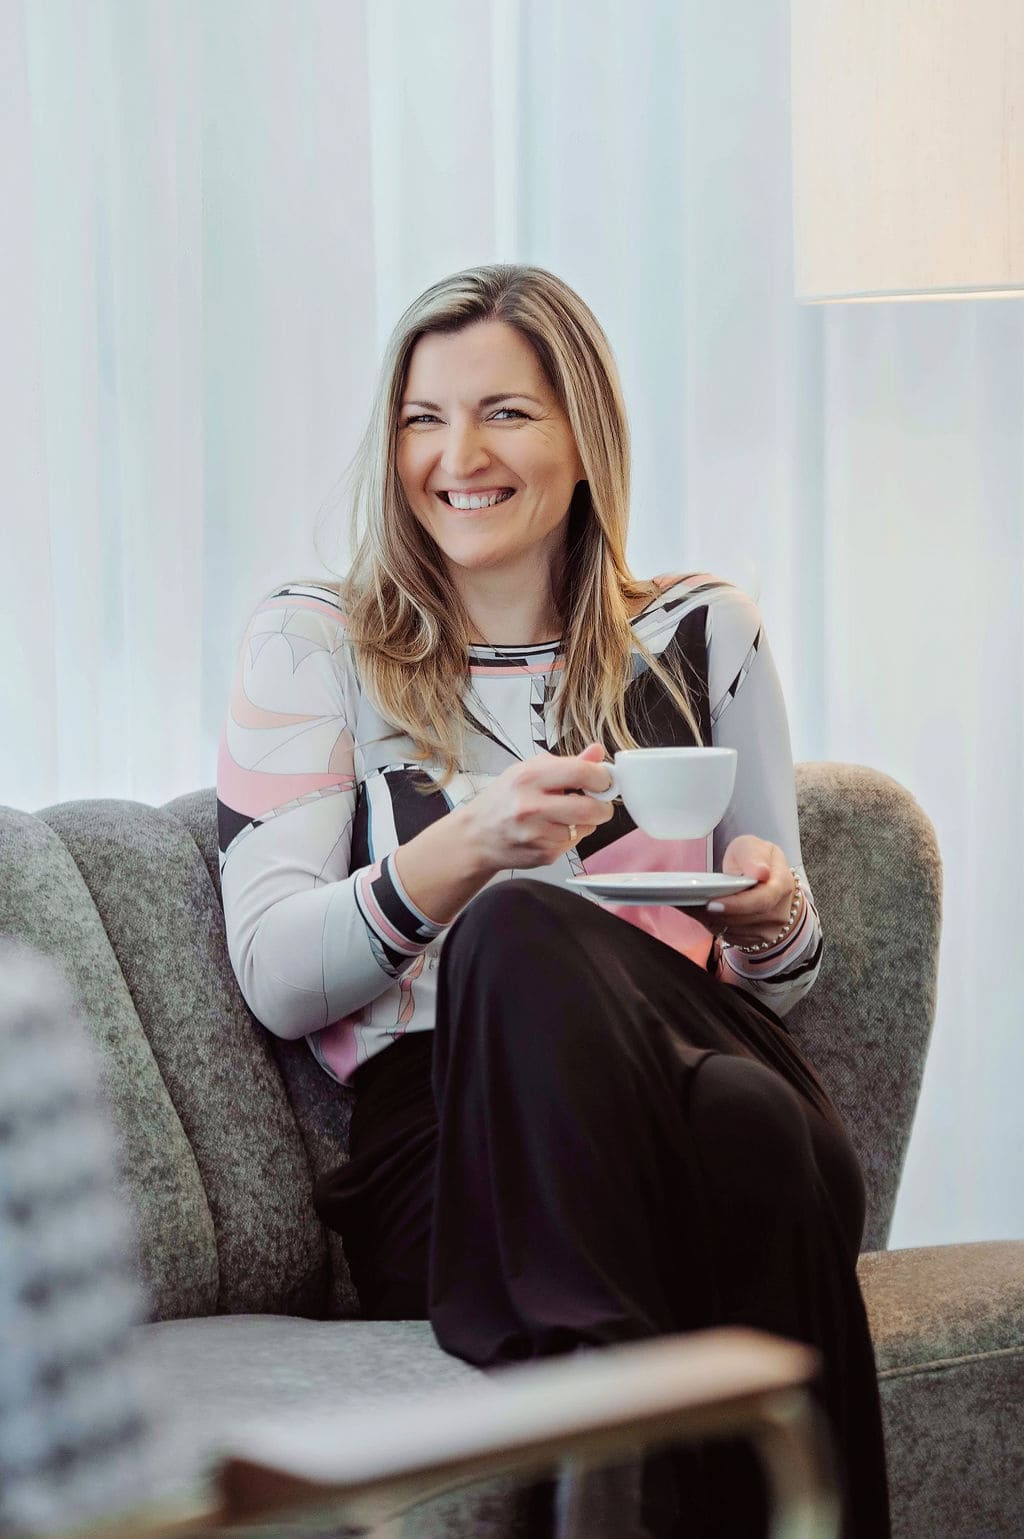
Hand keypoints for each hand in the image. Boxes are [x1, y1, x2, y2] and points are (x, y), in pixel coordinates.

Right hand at [457, 743, 613, 877]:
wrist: (476, 836)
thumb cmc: (502, 800)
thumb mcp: (527, 770)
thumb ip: (567, 763)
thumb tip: (597, 752)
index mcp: (529, 778)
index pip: (582, 773)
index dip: (602, 777)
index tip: (604, 779)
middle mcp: (531, 807)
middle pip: (591, 808)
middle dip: (602, 805)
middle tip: (597, 800)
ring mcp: (538, 834)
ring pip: (586, 828)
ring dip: (584, 821)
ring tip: (564, 814)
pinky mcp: (544, 855)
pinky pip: (574, 843)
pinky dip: (570, 835)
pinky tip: (551, 829)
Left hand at [696, 835, 800, 948]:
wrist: (767, 879)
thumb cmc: (756, 860)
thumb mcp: (752, 846)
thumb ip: (753, 856)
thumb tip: (760, 872)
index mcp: (782, 884)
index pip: (762, 900)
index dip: (736, 904)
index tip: (711, 903)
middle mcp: (780, 911)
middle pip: (745, 920)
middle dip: (716, 914)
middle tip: (689, 904)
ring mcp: (770, 929)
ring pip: (735, 931)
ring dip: (710, 920)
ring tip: (690, 905)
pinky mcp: (756, 940)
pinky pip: (731, 937)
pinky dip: (713, 925)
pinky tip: (700, 913)